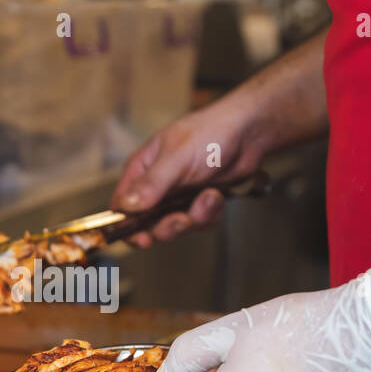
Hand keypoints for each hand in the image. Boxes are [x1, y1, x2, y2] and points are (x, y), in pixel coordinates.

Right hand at [111, 88, 266, 246]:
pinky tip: (217, 195)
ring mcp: (177, 197)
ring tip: (210, 196)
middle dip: (168, 226)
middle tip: (182, 220)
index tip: (142, 238)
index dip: (127, 226)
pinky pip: (198, 222)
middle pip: (147, 224)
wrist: (249, 133)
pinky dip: (210, 213)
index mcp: (141, 170)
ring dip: (195, 217)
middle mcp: (156, 186)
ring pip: (176, 226)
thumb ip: (152, 184)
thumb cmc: (211, 133)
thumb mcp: (178, 158)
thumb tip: (125, 206)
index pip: (121, 206)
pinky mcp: (198, 203)